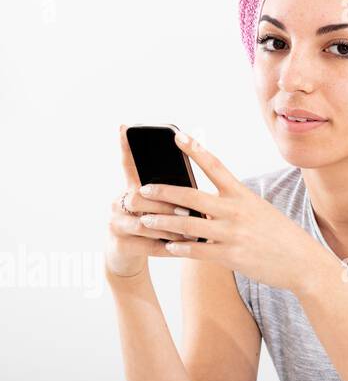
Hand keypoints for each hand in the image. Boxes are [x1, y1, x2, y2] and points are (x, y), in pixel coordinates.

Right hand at [107, 125, 194, 278]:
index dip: (125, 147)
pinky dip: (168, 247)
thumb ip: (174, 191)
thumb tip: (198, 178)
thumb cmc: (155, 222)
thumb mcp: (161, 204)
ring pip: (146, 223)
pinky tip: (184, 249)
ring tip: (195, 233)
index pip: (128, 164)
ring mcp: (116, 224)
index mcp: (132, 188)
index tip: (124, 127)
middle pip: (142, 197)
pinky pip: (148, 245)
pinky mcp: (120, 245)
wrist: (130, 253)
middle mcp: (119, 202)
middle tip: (191, 210)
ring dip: (172, 228)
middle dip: (168, 204)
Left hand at [132, 130, 329, 292]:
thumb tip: (209, 199)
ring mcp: (232, 234)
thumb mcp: (260, 210)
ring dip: (162, 222)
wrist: (303, 261)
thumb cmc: (280, 235)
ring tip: (144, 220)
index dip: (195, 150)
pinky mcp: (230, 256)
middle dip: (163, 192)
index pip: (216, 166)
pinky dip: (179, 248)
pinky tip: (167, 247)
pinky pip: (197, 251)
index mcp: (243, 195)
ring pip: (187, 225)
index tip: (178, 137)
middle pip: (192, 196)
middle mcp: (236, 211)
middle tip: (142, 189)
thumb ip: (235, 203)